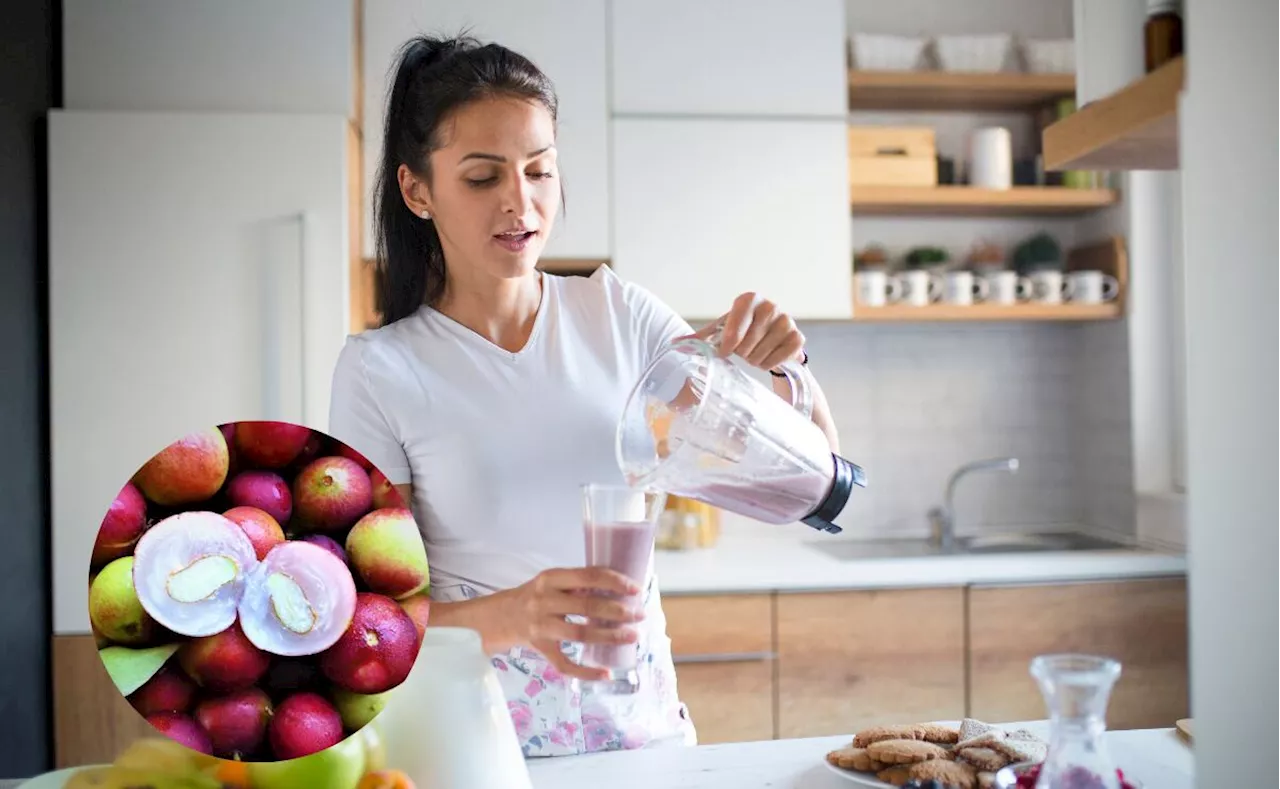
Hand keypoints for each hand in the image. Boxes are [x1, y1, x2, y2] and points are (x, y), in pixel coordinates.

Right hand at [505, 567, 645, 681]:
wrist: (498, 616)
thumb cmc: (533, 596)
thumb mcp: (551, 582)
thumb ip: (578, 584)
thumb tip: (619, 588)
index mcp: (550, 578)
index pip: (588, 576)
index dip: (615, 582)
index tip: (635, 589)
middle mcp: (544, 601)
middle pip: (587, 606)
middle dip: (618, 611)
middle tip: (640, 615)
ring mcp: (540, 626)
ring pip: (580, 633)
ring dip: (610, 636)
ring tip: (632, 636)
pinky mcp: (540, 648)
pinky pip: (565, 664)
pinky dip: (586, 671)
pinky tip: (605, 673)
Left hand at [692, 292, 805, 371]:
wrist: (772, 337)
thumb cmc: (741, 331)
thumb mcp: (720, 331)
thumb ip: (699, 338)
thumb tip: (674, 343)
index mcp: (749, 299)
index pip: (733, 328)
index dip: (728, 345)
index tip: (725, 351)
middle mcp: (770, 306)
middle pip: (746, 345)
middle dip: (742, 354)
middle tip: (744, 350)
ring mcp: (787, 321)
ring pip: (761, 355)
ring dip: (754, 360)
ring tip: (755, 352)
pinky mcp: (798, 337)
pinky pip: (778, 360)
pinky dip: (769, 364)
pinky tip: (768, 356)